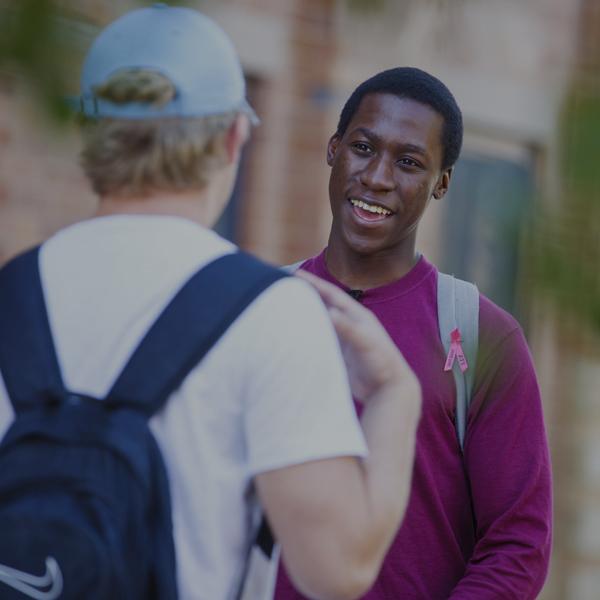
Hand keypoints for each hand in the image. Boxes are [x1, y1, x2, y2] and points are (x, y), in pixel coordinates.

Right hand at [296, 271, 416, 403]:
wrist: (388, 388)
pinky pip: (319, 337)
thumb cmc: (381, 363)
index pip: (332, 294)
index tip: (296, 274)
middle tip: (285, 286)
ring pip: (320, 320)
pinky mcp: (338, 352)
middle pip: (324, 304)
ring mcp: (343, 338)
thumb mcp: (365, 342)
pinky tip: (294, 332)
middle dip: (306, 294)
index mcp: (357, 315)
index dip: (315, 283)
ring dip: (305, 312)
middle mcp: (349, 323)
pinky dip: (307, 332)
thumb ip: (348, 327)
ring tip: (285, 306)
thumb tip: (329, 312)